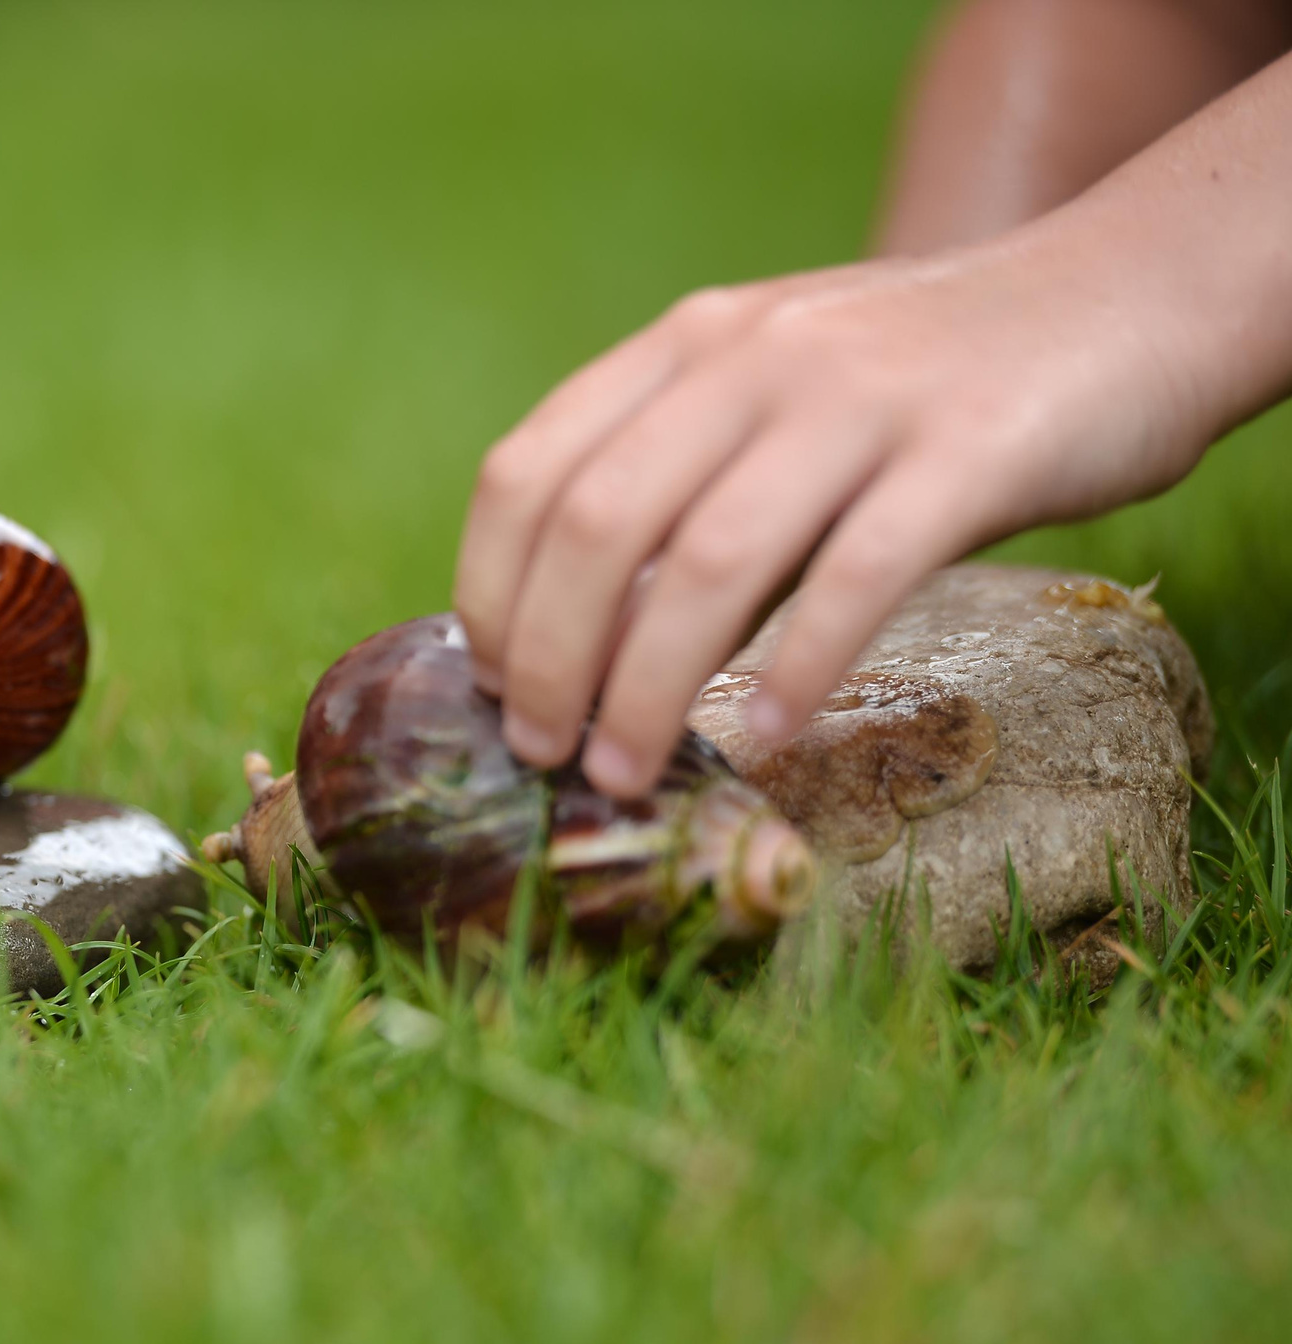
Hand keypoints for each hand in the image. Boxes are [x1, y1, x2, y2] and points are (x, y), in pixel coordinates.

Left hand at [453, 230, 1218, 798]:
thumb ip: (680, 479)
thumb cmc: (928, 384)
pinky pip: (854, 578)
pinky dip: (795, 672)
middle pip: (595, 526)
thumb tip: (572, 640)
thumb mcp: (775, 395)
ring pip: (707, 562)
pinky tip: (761, 741)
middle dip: (549, 661)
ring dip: (645, 689)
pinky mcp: (970, 450)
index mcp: (687, 346)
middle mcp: (755, 359)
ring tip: (625, 773)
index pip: (528, 473)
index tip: (493, 687)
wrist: (1129, 293)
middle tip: (544, 753)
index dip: (491, 593)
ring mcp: (862, 398)